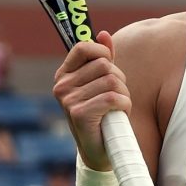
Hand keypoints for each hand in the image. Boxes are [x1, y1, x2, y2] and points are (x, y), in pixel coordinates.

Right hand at [52, 31, 131, 170]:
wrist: (99, 151)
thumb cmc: (102, 114)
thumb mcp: (100, 84)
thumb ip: (102, 59)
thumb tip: (104, 34)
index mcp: (64, 75)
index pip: (83, 47)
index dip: (102, 52)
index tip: (109, 64)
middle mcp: (62, 86)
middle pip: (105, 65)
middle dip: (119, 80)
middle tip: (115, 97)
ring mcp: (68, 100)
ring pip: (112, 81)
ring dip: (123, 94)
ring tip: (115, 108)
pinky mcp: (79, 114)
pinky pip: (113, 98)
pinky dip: (124, 105)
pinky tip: (117, 115)